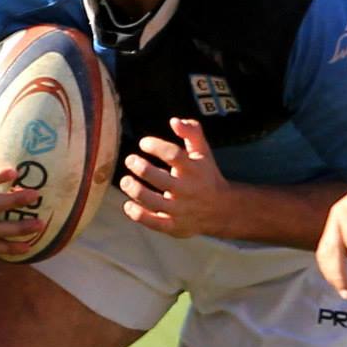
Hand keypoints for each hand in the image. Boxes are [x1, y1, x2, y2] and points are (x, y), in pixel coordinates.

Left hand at [121, 117, 238, 237]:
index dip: (156, 146)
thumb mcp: (203, 152)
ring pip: (153, 202)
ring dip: (135, 190)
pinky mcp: (174, 225)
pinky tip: (127, 205)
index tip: (143, 143)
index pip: (173, 155)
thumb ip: (192, 132)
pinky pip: (153, 222)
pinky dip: (137, 214)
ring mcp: (180, 209)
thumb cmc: (205, 176)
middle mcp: (187, 190)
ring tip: (125, 181)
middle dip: (141, 168)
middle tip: (130, 160)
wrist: (222, 210)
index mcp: (194, 169)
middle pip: (160, 179)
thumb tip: (175, 120)